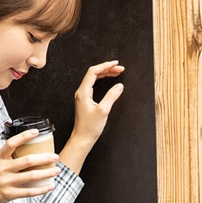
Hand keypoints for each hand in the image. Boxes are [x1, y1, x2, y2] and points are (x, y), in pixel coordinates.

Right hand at [0, 130, 58, 202]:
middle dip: (44, 158)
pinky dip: (41, 190)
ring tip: (57, 171)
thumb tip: (24, 156)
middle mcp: (2, 169)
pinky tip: (49, 187)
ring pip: (31, 176)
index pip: (11, 143)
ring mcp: (5, 182)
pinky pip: (28, 192)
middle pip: (27, 161)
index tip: (36, 132)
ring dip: (46, 173)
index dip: (24, 136)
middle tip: (55, 157)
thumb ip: (6, 161)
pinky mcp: (8, 195)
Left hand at [58, 61, 124, 175]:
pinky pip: (94, 85)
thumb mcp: (103, 111)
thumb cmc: (90, 127)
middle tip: (120, 68)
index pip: (93, 72)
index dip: (105, 66)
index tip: (115, 64)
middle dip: (107, 69)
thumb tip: (119, 86)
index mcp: (83, 92)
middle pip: (94, 74)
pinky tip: (109, 81)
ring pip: (94, 79)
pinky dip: (103, 81)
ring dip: (105, 74)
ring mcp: (83, 96)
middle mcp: (81, 92)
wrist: (82, 138)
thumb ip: (111, 96)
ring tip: (117, 72)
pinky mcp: (85, 100)